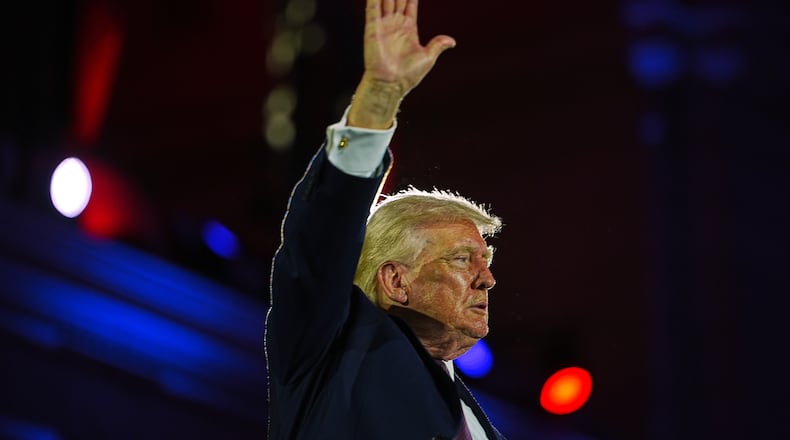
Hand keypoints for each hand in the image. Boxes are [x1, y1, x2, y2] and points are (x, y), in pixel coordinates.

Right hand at [348, 0, 454, 128]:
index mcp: (408, 28)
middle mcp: (395, 24)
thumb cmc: (408, 75)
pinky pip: (372, 8)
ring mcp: (383, 25)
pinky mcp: (373, 29)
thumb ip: (437, 45)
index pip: (409, 3)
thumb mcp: (427, 58)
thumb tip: (452, 41)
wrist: (391, 84)